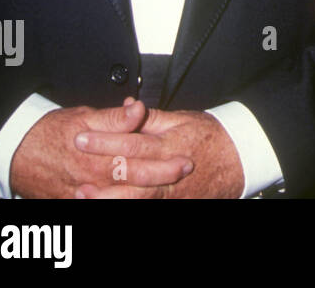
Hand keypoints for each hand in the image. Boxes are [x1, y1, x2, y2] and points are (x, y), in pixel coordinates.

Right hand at [9, 98, 193, 198]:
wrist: (16, 152)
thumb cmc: (50, 132)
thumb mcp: (83, 117)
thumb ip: (113, 118)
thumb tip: (137, 108)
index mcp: (97, 159)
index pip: (138, 164)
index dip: (164, 164)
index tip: (185, 159)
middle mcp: (92, 182)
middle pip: (135, 185)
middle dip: (163, 180)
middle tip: (186, 171)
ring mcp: (83, 197)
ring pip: (120, 200)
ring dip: (145, 194)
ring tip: (168, 188)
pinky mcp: (73, 205)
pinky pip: (101, 206)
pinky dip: (121, 203)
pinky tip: (139, 199)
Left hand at [74, 107, 242, 197]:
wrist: (240, 161)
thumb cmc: (212, 136)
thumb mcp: (185, 119)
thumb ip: (154, 119)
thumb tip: (130, 108)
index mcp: (170, 144)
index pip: (132, 143)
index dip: (105, 141)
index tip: (81, 137)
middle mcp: (170, 170)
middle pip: (130, 173)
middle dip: (100, 171)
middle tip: (74, 168)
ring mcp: (173, 192)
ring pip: (136, 198)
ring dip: (107, 197)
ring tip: (82, 193)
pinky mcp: (173, 204)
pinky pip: (146, 207)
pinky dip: (125, 205)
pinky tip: (105, 204)